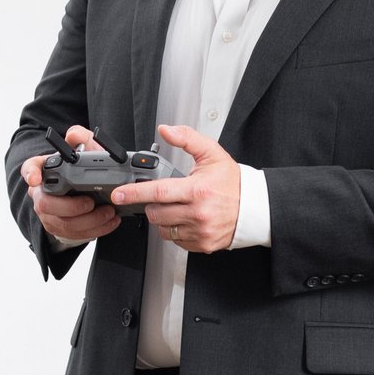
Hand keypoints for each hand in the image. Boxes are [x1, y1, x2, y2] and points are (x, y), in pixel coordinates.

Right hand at [22, 124, 120, 243]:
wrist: (84, 192)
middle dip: (71, 207)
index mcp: (44, 170)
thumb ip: (81, 139)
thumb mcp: (85, 151)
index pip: (30, 169)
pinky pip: (75, 234)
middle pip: (45, 204)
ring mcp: (49, 214)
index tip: (36, 179)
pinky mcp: (60, 229)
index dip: (30, 174)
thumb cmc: (81, 169)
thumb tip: (74, 135)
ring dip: (89, 221)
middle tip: (91, 202)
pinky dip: (96, 230)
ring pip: (63, 224)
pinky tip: (110, 222)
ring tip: (109, 213)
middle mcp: (41, 193)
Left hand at [112, 124, 238, 253]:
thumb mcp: (212, 154)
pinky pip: (176, 240)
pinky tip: (187, 219)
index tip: (118, 194)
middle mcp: (198, 213)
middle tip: (165, 196)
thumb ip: (187, 138)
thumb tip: (166, 130)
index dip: (134, 193)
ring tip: (179, 207)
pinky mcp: (202, 244)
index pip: (157, 192)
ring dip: (164, 218)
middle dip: (153, 204)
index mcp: (197, 190)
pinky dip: (176, 230)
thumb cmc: (233, 182)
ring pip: (163, 229)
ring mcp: (200, 231)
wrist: (255, 207)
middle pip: (156, 213)